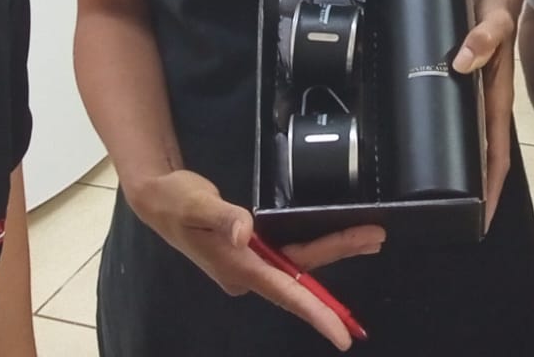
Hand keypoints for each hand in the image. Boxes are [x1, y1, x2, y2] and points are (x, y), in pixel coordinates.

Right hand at [128, 168, 383, 349]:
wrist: (158, 198)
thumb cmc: (176, 201)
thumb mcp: (195, 204)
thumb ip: (223, 216)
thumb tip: (245, 231)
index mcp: (237, 267)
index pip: (284, 292)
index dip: (315, 313)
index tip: (342, 335)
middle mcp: (247, 272)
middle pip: (300, 274)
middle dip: (339, 255)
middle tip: (375, 239)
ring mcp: (249, 265)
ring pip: (298, 265)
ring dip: (333, 249)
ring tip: (367, 236)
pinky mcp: (250, 253)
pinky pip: (289, 257)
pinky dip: (315, 248)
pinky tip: (333, 240)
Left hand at [451, 0, 518, 228]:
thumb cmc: (499, 0)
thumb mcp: (494, 16)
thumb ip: (483, 37)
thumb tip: (463, 64)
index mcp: (497, 93)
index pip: (497, 151)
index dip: (491, 186)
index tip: (482, 220)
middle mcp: (487, 97)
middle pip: (483, 152)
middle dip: (475, 188)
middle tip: (456, 220)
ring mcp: (476, 87)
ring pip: (470, 136)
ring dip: (462, 164)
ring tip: (443, 194)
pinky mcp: (463, 74)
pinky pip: (457, 111)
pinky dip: (447, 131)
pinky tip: (431, 140)